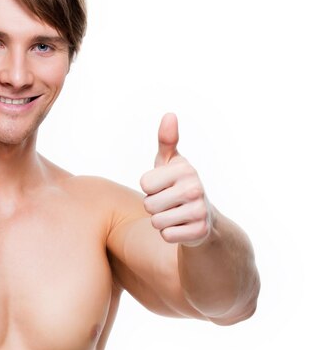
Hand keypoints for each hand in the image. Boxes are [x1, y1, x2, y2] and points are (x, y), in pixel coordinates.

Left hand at [139, 113, 212, 246]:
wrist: (204, 219)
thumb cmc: (177, 186)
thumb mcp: (170, 163)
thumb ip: (166, 141)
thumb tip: (169, 115)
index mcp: (185, 169)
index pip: (145, 184)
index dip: (150, 188)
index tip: (164, 186)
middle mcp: (195, 188)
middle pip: (148, 205)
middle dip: (154, 207)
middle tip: (169, 203)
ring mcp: (200, 211)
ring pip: (156, 221)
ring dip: (161, 221)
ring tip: (175, 214)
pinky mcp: (200, 231)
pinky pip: (166, 235)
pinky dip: (169, 234)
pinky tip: (182, 227)